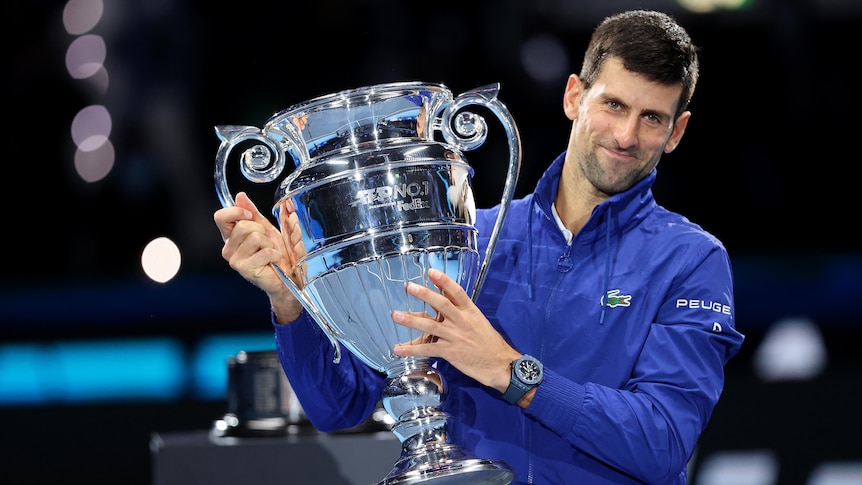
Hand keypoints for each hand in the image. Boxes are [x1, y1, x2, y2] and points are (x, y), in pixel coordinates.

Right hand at [213, 192, 303, 321]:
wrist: (287, 278)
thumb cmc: (276, 254)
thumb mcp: (265, 228)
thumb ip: (253, 212)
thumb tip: (240, 196)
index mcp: (231, 236)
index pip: (221, 217)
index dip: (237, 211)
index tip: (250, 215)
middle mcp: (229, 248)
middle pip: (243, 225)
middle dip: (262, 230)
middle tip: (267, 242)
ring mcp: (235, 259)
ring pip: (255, 237)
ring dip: (269, 243)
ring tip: (270, 252)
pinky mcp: (245, 269)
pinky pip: (264, 251)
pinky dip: (274, 254)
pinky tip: (272, 260)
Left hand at [391, 269, 520, 392]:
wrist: (499, 364)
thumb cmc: (488, 342)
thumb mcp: (478, 321)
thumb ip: (460, 312)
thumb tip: (441, 303)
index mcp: (470, 311)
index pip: (457, 292)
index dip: (443, 281)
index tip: (430, 272)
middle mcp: (462, 321)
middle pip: (441, 304)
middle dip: (424, 294)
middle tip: (409, 287)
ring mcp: (455, 336)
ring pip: (430, 325)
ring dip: (411, 320)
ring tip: (396, 315)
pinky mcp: (450, 352)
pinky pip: (428, 349)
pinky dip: (411, 350)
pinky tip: (399, 349)